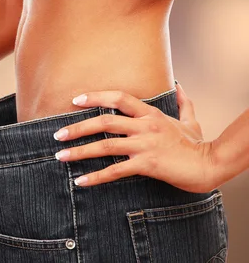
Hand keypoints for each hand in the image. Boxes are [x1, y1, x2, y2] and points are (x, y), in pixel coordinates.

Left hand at [51, 82, 217, 192]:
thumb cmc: (197, 144)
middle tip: (57, 135)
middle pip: (104, 121)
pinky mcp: (147, 164)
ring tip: (60, 156)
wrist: (210, 165)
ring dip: (79, 151)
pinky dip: (96, 176)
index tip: (75, 100)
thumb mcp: (190, 120)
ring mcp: (145, 145)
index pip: (118, 98)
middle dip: (77, 127)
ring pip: (105, 145)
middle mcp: (145, 126)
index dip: (95, 97)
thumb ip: (182, 102)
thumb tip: (178, 86)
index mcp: (150, 113)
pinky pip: (116, 171)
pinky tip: (81, 181)